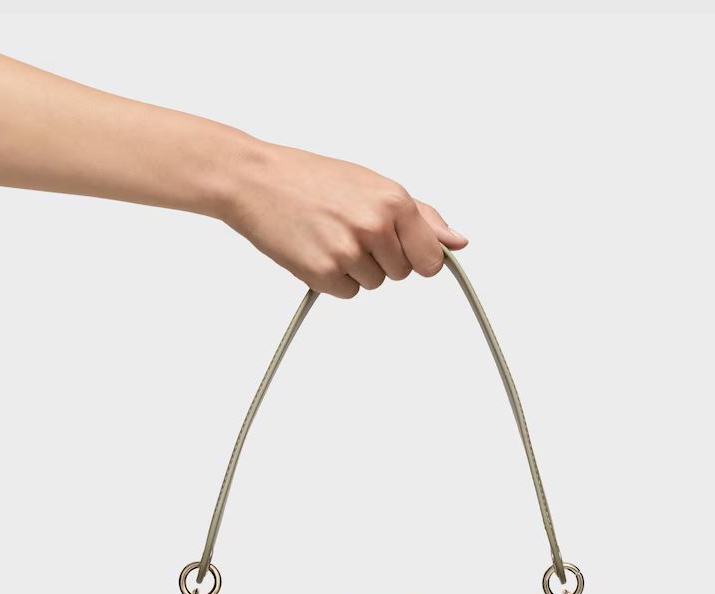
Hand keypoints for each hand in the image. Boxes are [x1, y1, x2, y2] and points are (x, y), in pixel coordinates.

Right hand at [219, 140, 467, 297]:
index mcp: (394, 201)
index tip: (398, 248)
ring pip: (373, 283)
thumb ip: (422, 217)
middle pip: (401, 274)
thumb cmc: (311, 179)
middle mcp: (375, 226)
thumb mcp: (373, 185)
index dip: (415, 258)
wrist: (256, 180)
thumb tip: (457, 243)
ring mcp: (349, 251)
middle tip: (348, 230)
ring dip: (354, 269)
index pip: (431, 258)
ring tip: (329, 236)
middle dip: (381, 259)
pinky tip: (315, 250)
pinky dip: (332, 279)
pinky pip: (346, 292)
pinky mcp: (323, 273)